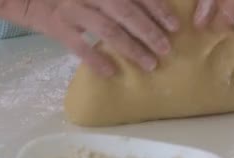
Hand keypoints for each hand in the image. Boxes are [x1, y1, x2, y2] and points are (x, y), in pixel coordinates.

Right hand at [26, 0, 179, 75]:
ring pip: (108, 30)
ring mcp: (72, 10)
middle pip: (126, 12)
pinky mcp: (58, 27)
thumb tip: (152, 8)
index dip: (158, 8)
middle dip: (149, 32)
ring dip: (131, 49)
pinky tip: (112, 72)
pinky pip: (80, 47)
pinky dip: (97, 60)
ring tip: (150, 64)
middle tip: (166, 49)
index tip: (175, 25)